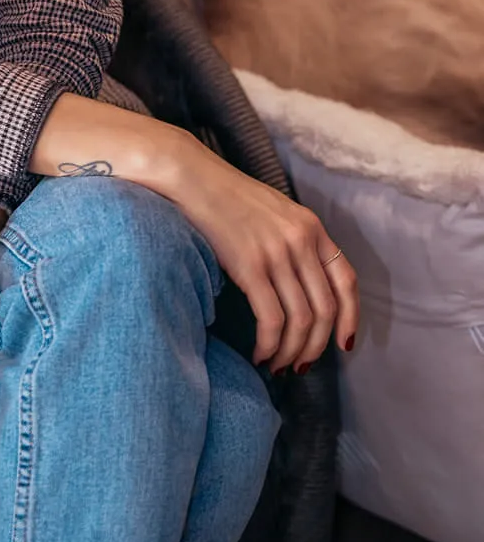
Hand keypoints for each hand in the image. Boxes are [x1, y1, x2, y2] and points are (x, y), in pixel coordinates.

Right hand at [163, 131, 358, 373]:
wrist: (192, 176)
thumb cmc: (227, 196)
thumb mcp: (274, 211)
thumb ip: (294, 240)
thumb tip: (300, 287)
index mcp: (311, 226)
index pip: (346, 281)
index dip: (350, 317)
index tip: (343, 343)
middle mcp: (301, 240)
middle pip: (325, 309)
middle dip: (315, 346)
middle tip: (300, 365)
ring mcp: (277, 253)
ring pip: (300, 320)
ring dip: (291, 352)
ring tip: (277, 365)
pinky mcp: (250, 265)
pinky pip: (272, 319)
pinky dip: (269, 344)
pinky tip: (259, 352)